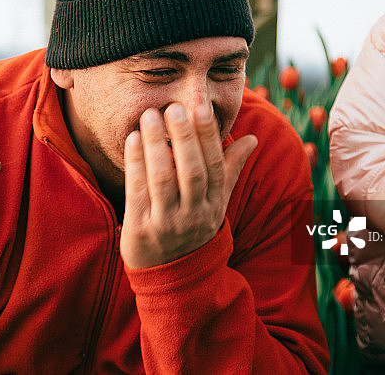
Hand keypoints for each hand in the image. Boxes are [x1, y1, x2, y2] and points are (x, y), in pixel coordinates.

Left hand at [120, 101, 257, 269]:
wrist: (172, 278)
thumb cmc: (192, 227)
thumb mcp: (216, 202)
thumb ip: (230, 169)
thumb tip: (252, 139)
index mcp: (214, 204)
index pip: (215, 166)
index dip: (208, 137)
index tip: (201, 107)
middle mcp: (193, 215)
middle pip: (192, 172)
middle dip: (184, 138)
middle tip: (174, 108)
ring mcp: (167, 224)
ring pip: (163, 180)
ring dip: (157, 145)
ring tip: (150, 116)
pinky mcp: (141, 230)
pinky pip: (138, 192)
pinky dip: (135, 164)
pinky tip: (133, 139)